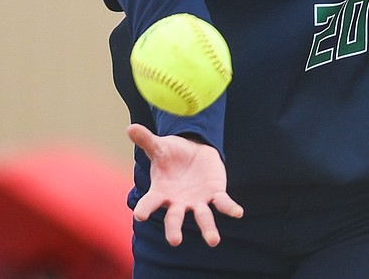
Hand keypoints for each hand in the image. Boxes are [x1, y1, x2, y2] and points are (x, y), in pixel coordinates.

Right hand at [127, 123, 243, 246]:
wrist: (192, 152)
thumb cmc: (171, 154)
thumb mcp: (160, 146)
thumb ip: (147, 140)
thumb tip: (130, 127)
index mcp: (161, 192)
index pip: (150, 202)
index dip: (145, 208)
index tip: (139, 215)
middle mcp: (178, 201)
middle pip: (175, 218)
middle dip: (174, 230)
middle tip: (175, 241)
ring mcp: (197, 200)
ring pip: (202, 217)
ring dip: (208, 229)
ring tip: (213, 241)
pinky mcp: (214, 193)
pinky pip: (222, 203)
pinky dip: (230, 208)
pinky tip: (238, 212)